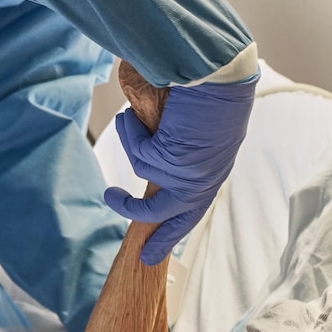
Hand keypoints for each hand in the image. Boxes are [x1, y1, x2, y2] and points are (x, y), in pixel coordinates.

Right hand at [104, 75, 257, 264]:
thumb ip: (184, 158)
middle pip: (158, 212)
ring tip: (131, 118)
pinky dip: (130, 130)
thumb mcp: (202, 138)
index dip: (166, 234)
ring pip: (142, 170)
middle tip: (111, 197)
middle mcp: (202, 182)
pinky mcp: (172, 160)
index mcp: (211, 177)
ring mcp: (187, 174)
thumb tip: (152, 169)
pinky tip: (133, 115)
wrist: (220, 78)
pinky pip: (137, 151)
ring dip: (131, 141)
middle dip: (130, 208)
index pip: (189, 215)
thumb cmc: (212, 97)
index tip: (149, 253)